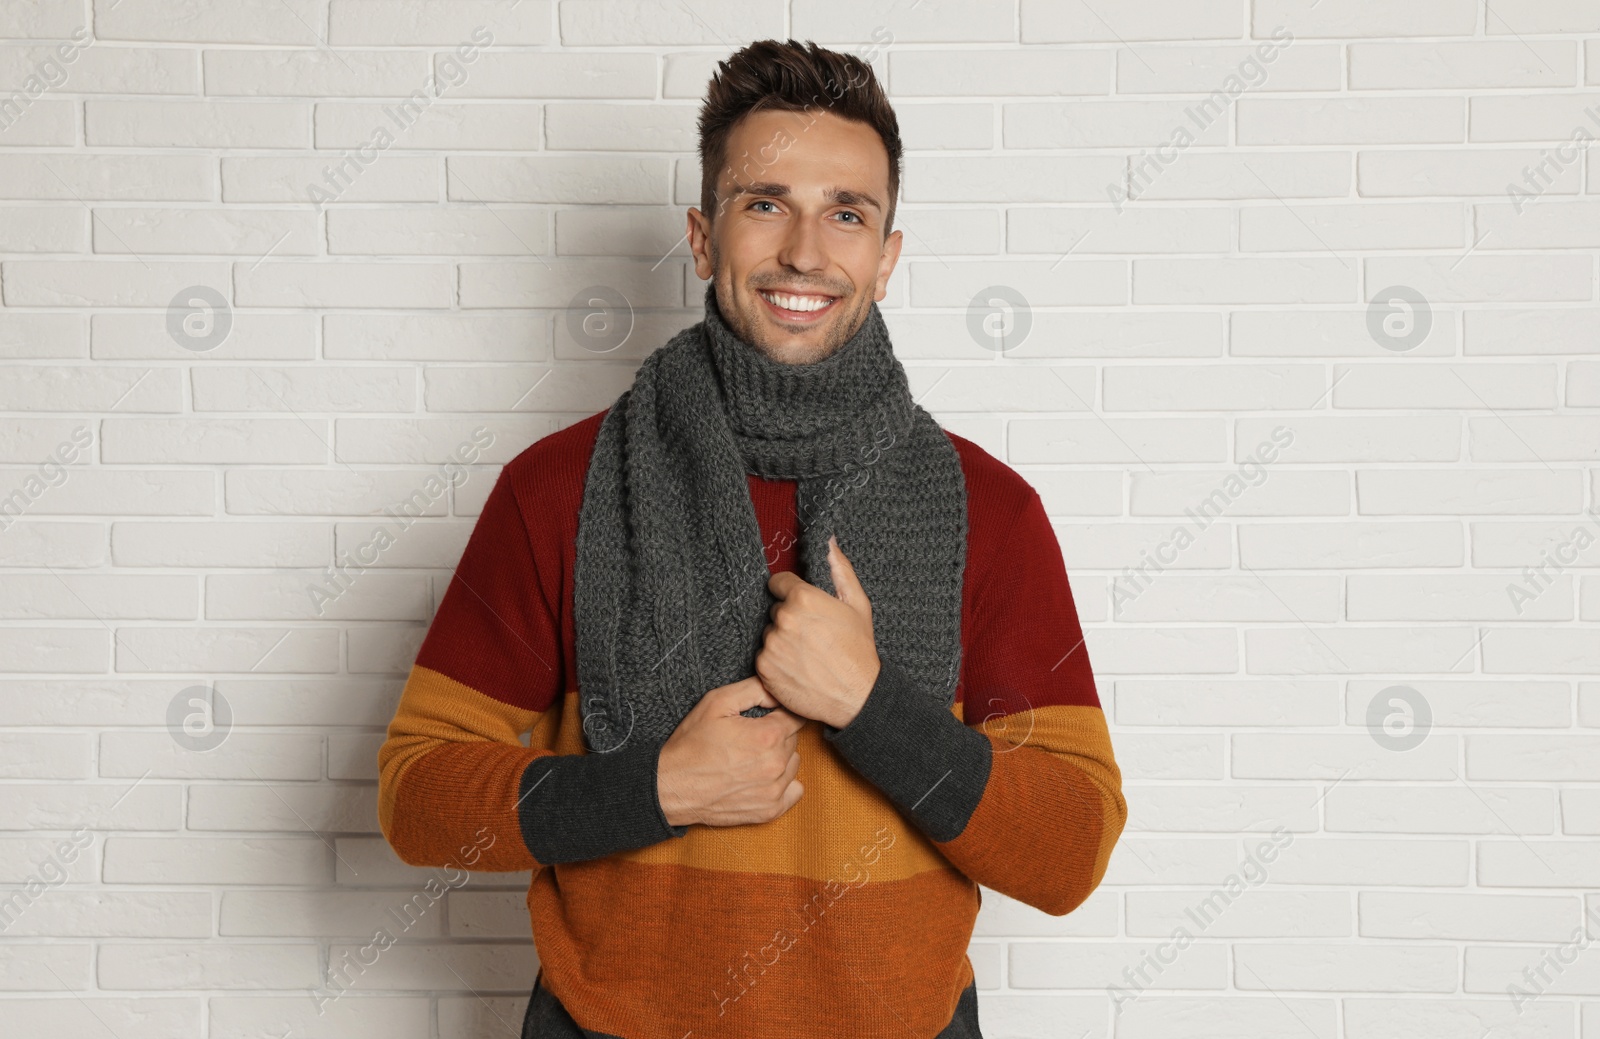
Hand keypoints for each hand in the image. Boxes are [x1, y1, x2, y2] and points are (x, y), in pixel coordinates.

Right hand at [656, 676, 805, 827]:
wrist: (672, 786)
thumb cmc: (691, 744)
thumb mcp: (717, 702)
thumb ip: (754, 690)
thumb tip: (779, 689)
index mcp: (768, 736)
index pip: (796, 716)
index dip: (781, 712)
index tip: (766, 716)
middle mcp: (776, 765)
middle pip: (793, 740)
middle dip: (777, 734)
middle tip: (750, 736)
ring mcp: (774, 790)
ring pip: (793, 764)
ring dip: (780, 758)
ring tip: (751, 757)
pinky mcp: (769, 810)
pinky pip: (794, 791)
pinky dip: (783, 783)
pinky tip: (761, 778)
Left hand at [755, 534, 880, 729]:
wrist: (856, 695)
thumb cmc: (858, 650)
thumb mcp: (857, 604)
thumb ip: (839, 569)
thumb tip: (828, 541)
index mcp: (803, 598)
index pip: (779, 583)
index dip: (793, 594)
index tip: (804, 608)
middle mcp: (783, 619)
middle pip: (775, 611)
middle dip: (790, 619)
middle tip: (812, 636)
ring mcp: (771, 645)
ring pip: (769, 634)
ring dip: (782, 641)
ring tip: (807, 655)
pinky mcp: (763, 669)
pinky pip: (763, 657)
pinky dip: (776, 663)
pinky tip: (798, 669)